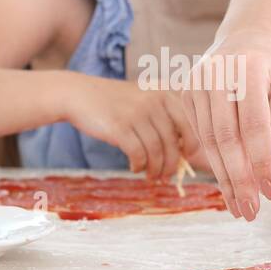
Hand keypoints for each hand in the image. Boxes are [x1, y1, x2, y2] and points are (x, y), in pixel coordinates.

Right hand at [67, 76, 199, 179]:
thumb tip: (184, 149)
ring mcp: (136, 114)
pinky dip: (139, 166)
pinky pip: (138, 155)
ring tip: (151, 176)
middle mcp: (153, 102)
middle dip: (172, 164)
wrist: (79, 95)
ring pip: (156, 151)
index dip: (191, 144)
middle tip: (167, 175)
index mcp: (163, 93)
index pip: (187, 123)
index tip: (187, 158)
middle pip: (172, 142)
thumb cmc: (114, 101)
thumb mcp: (142, 98)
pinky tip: (135, 168)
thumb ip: (163, 116)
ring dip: (155, 169)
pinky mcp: (120, 128)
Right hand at [180, 28, 270, 220]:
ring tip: (239, 207)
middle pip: (225, 138)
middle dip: (238, 179)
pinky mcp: (184, 93)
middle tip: (249, 211)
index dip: (260, 161)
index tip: (268, 191)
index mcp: (247, 69)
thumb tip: (258, 165)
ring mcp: (195, 83)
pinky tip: (228, 185)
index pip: (254, 124)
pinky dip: (214, 164)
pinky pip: (200, 136)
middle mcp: (215, 74)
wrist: (245, 35)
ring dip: (224, 178)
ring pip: (208, 141)